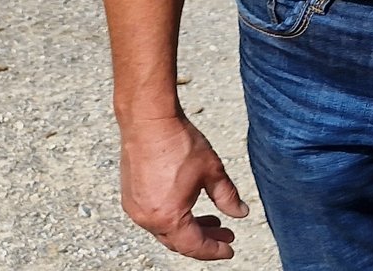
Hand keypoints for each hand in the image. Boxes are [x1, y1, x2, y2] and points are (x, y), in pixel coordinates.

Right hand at [118, 114, 248, 259]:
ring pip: (165, 231)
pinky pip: (154, 218)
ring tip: (213, 221)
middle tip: (227, 235)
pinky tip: (189, 208)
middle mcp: (147, 218)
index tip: (230, 249)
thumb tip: (241, 213)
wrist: (148, 122)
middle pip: (178, 242)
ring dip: (189, 229)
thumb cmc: (180, 144)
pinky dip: (173, 219)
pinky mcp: (130, 197)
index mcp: (168, 216)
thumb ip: (227, 197)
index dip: (214, 250)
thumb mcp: (212, 172)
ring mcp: (135, 209)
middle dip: (204, 240)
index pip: (194, 245)